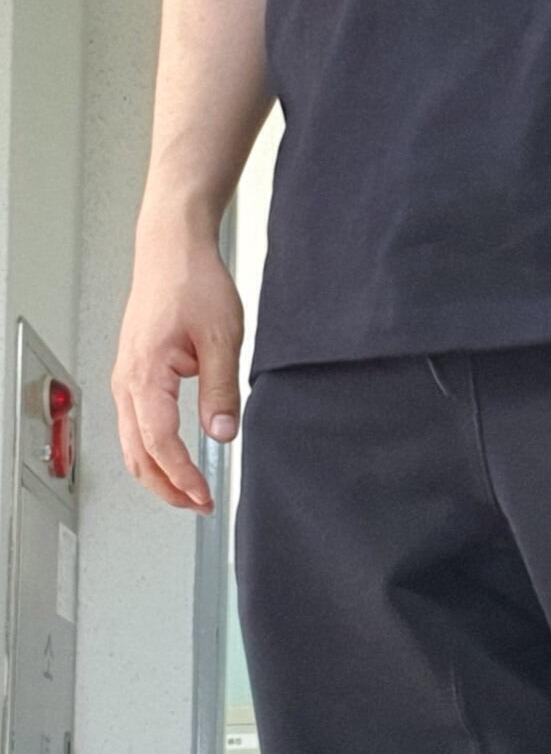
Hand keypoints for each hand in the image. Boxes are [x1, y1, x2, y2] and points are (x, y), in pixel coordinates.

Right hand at [112, 216, 243, 509]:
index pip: (160, 443)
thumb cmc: (191, 281)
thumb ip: (220, 390)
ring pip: (132, 444)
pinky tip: (175, 459)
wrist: (172, 248)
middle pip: (137, 454)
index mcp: (145, 374)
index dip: (182, 476)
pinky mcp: (133, 374)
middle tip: (199, 505)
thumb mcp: (221, 337)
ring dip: (158, 473)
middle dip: (167, 487)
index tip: (205, 495)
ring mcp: (126, 378)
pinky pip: (134, 426)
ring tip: (190, 491)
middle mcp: (127, 381)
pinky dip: (152, 452)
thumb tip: (221, 433)